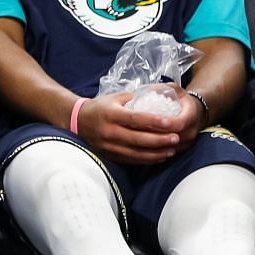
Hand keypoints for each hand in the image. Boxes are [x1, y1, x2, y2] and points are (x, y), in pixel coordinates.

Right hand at [76, 91, 193, 164]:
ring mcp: (108, 145)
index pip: (135, 119)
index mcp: (111, 114)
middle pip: (138, 139)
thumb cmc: (100, 107)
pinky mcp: (108, 154)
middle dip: (159, 140)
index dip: (154, 121)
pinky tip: (159, 157)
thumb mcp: (116, 98)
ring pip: (135, 153)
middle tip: (176, 138)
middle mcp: (109, 131)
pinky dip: (146, 160)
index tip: (170, 123)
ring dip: (155, 153)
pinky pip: (130, 160)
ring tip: (171, 150)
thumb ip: (136, 99)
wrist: (77, 121)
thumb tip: (159, 95)